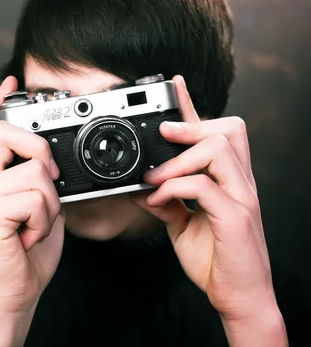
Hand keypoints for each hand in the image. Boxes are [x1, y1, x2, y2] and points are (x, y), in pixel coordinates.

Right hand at [0, 76, 64, 346]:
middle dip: (41, 154)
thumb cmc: (26, 252)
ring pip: (34, 172)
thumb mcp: (38, 209)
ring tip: (36, 226)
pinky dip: (44, 221)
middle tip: (46, 187)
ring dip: (49, 205)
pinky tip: (29, 237)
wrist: (12, 294)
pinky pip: (34, 198)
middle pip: (10, 134)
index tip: (11, 81)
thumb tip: (50, 161)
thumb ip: (37, 181)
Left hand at [131, 75, 287, 345]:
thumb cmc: (215, 260)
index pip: (214, 133)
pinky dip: (175, 187)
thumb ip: (166, 201)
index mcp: (227, 181)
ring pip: (219, 148)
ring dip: (179, 158)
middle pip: (229, 129)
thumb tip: (139, 186)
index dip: (193, 106)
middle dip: (191, 125)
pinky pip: (204, 186)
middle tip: (161, 136)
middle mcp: (240, 183)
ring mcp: (242, 198)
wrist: (238, 297)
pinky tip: (158, 200)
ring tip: (154, 177)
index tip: (173, 85)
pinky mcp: (236, 217)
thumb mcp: (182, 224)